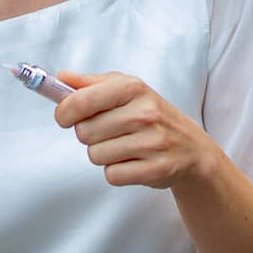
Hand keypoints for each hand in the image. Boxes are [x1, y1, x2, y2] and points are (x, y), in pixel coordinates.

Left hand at [53, 70, 216, 189]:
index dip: (64, 112)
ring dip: (103, 154)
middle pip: (84, 132)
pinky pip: (112, 175)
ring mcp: (152, 142)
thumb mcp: (126, 90)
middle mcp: (144, 113)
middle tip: (109, 132)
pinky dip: (116, 172)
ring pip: (95, 155)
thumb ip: (90, 83)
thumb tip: (61, 77)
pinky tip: (132, 162)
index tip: (65, 117)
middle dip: (89, 135)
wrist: (191, 148)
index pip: (80, 101)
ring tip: (123, 147)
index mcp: (133, 88)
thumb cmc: (151, 115)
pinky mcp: (155, 170)